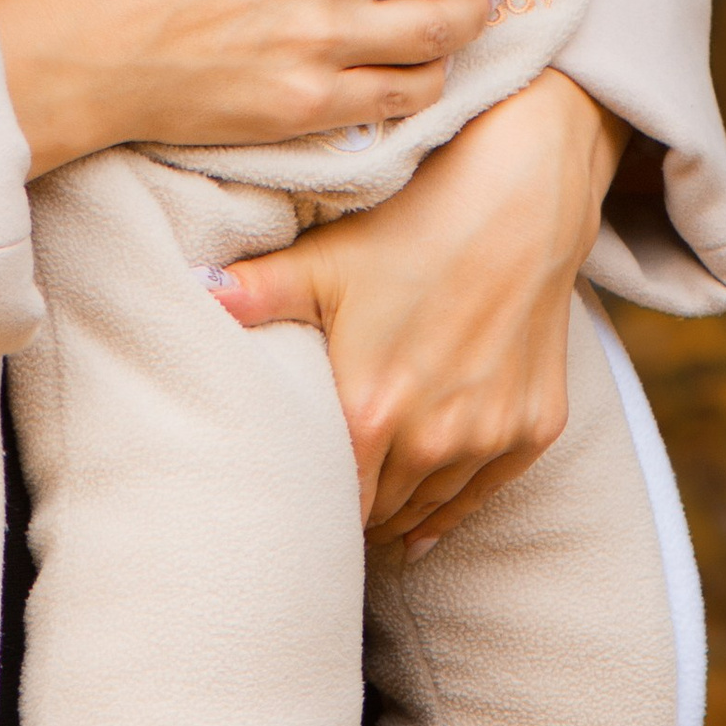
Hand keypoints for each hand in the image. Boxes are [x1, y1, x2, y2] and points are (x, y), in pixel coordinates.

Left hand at [209, 67, 627, 546]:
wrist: (520, 200)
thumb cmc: (413, 224)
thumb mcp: (325, 260)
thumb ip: (255, 291)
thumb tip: (191, 292)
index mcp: (369, 411)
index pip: (330, 502)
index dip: (307, 509)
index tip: (290, 506)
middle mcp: (431, 439)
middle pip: (380, 513)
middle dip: (351, 514)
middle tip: (320, 516)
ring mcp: (488, 437)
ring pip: (430, 509)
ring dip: (399, 515)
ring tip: (368, 521)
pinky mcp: (534, 429)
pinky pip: (484, 494)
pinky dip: (452, 508)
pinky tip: (426, 526)